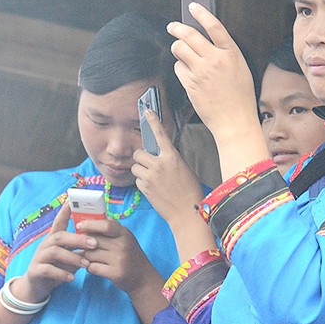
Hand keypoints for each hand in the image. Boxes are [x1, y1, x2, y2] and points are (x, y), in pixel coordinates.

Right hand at [14, 202, 95, 301]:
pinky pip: (47, 269)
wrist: (36, 287)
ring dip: (73, 257)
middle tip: (94, 243)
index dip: (65, 210)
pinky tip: (72, 277)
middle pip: (60, 236)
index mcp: (54, 238)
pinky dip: (61, 273)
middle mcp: (45, 244)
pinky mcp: (35, 271)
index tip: (72, 199)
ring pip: (55, 252)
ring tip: (86, 264)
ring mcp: (38, 257)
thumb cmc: (57, 267)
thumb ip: (78, 247)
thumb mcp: (68, 255)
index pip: (59, 221)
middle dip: (78, 239)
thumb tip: (96, 239)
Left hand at [74, 217, 156, 296]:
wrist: (143, 277)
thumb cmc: (131, 255)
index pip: (106, 225)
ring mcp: (119, 259)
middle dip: (84, 243)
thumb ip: (113, 228)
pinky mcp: (116, 273)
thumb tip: (95, 217)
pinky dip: (90, 268)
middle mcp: (123, 245)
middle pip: (94, 240)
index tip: (79, 226)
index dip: (90, 224)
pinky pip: (93, 268)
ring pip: (90, 254)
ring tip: (89, 258)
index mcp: (124, 233)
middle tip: (81, 246)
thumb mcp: (126, 238)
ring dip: (86, 257)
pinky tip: (94, 267)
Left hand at [132, 109, 217, 261]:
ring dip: (141, 171)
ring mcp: (150, 176)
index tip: (147, 111)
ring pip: (135, 166)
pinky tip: (153, 189)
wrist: (186, 211)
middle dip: (141, 158)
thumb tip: (161, 156)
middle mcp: (160, 164)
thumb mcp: (184, 168)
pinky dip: (142, 183)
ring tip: (152, 179)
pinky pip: (137, 180)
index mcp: (172, 156)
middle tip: (148, 165)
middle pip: (138, 153)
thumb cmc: (189, 191)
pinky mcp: (144, 187)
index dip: (153, 121)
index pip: (160, 134)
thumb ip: (170, 159)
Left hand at [168, 3, 259, 143]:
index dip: (201, 13)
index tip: (193, 7)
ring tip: (180, 51)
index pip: (214, 26)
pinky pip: (178, 68)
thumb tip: (208, 42)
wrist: (235, 121)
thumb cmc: (240, 98)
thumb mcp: (240, 69)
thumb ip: (226, 54)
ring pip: (179, 49)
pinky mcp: (190, 84)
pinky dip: (180, 68)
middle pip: (190, 34)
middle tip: (173, 26)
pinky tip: (187, 73)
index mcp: (231, 54)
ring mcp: (201, 72)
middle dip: (177, 27)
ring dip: (177, 48)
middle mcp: (215, 60)